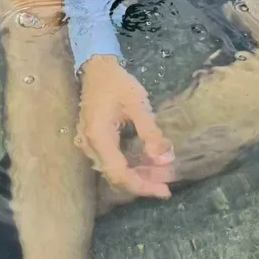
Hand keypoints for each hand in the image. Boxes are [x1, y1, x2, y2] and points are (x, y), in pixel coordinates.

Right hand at [77, 55, 174, 198]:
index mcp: (99, 138)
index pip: (119, 174)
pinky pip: (112, 161)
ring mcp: (90, 144)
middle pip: (116, 176)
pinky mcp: (94, 141)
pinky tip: (148, 162)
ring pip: (114, 170)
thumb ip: (151, 133)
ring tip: (162, 174)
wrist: (96, 68)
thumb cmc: (117, 83)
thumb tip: (166, 160)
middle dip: (143, 182)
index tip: (164, 190)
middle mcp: (90, 146)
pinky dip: (131, 165)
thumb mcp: (138, 104)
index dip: (142, 186)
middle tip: (168, 183)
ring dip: (138, 174)